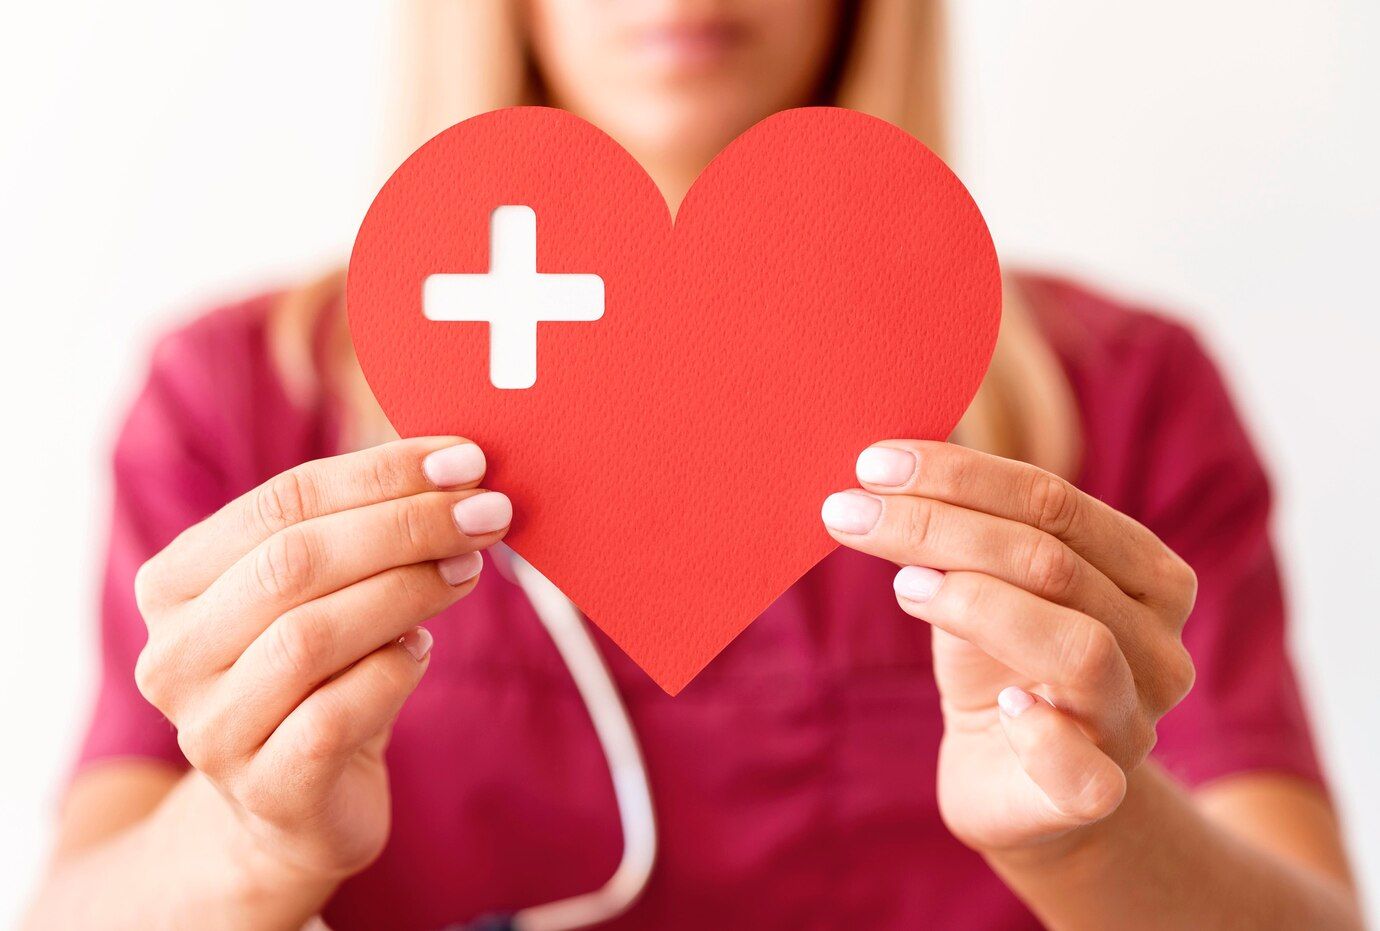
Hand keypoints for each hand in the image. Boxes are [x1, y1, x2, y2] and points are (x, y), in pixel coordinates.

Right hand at [133, 437, 509, 886]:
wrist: (296, 807)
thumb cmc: (322, 676)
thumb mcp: (325, 595)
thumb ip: (363, 531)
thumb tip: (459, 470)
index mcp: (176, 583)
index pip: (281, 501)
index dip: (380, 474)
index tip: (465, 461)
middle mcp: (174, 655)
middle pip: (294, 562)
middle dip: (405, 527)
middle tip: (486, 514)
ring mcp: (211, 728)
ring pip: (311, 635)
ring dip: (407, 592)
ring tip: (466, 572)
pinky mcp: (265, 788)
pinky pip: (336, 712)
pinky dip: (393, 669)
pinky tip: (421, 650)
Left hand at [822, 441, 1196, 853]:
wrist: (1013, 780)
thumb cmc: (1000, 663)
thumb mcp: (981, 585)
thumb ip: (963, 533)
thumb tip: (884, 467)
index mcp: (1148, 576)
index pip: (1056, 501)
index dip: (961, 477)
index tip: (873, 464)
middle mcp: (1157, 645)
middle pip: (1052, 563)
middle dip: (938, 527)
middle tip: (849, 511)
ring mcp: (1134, 723)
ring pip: (1079, 646)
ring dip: (976, 604)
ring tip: (903, 585)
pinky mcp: (1096, 793)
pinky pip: (1084, 767)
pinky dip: (1043, 734)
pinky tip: (1001, 707)